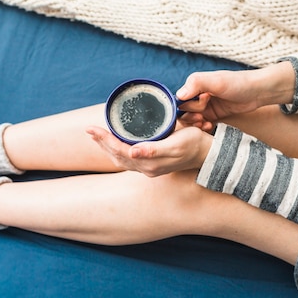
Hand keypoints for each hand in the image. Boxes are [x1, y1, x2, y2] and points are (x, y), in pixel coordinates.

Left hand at [86, 125, 212, 176]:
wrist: (207, 153)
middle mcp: (146, 168)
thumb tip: (132, 152)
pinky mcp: (152, 164)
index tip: (92, 129)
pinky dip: (118, 150)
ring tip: (97, 135)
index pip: (120, 151)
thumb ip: (154, 149)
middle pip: (116, 156)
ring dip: (108, 147)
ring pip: (121, 158)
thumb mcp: (175, 144)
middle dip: (102, 142)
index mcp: (149, 163)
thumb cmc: (193, 144)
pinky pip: (128, 159)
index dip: (105, 140)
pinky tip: (115, 142)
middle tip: (89, 129)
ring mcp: (149, 168)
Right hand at [176, 62, 294, 130]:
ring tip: (205, 123)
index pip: (180, 99)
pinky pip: (202, 123)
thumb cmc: (238, 82)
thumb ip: (196, 84)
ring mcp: (206, 106)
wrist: (258, 92)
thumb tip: (179, 95)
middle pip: (185, 110)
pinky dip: (203, 126)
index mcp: (195, 84)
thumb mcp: (217, 81)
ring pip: (192, 118)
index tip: (196, 111)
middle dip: (191, 116)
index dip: (185, 108)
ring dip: (196, 123)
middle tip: (201, 117)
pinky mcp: (214, 114)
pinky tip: (210, 126)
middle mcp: (198, 95)